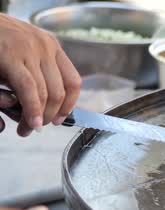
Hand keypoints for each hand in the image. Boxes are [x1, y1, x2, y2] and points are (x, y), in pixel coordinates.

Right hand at [0, 13, 81, 136]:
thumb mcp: (23, 54)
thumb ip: (37, 74)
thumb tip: (49, 107)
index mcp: (52, 46)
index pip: (73, 81)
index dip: (69, 105)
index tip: (59, 119)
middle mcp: (45, 47)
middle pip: (59, 92)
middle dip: (49, 116)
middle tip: (37, 128)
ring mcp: (30, 50)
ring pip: (45, 93)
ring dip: (37, 117)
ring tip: (27, 129)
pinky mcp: (11, 55)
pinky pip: (28, 89)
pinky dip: (32, 109)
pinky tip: (30, 121)